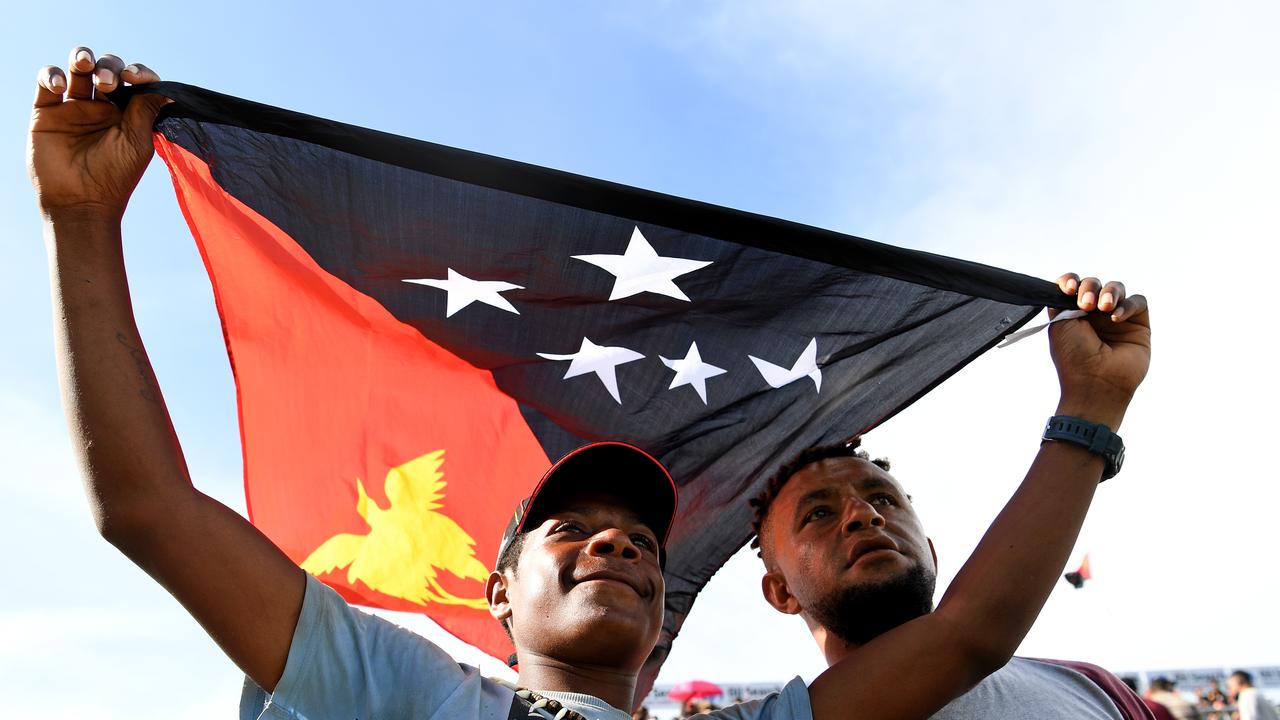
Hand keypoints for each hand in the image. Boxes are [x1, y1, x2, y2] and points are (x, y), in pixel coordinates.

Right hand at [27, 47, 168, 224]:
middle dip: (109, 66)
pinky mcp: (47, 111)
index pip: (134, 81)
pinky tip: (59, 84)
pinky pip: (46, 82)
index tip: (135, 77)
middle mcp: (102, 107)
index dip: (137, 72)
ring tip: (85, 64)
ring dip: (82, 58)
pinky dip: (50, 74)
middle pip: (106, 68)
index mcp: (128, 113)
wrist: (81, 201)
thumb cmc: (115, 176)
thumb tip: (167, 91)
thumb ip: (147, 111)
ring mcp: (74, 107)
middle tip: (109, 82)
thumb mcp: (138, 142)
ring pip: (77, 68)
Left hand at [1048, 273, 1150, 428]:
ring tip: (1103, 308)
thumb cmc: (1074, 358)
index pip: (1074, 286)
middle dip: (1090, 287)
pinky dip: (1128, 305)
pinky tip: (1116, 317)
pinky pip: (1138, 301)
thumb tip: (1065, 286)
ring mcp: (1117, 319)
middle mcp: (1095, 315)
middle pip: (1095, 284)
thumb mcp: (1060, 326)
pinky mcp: (1139, 325)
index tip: (1068, 288)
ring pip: (1117, 288)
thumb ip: (1061, 301)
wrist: (1095, 383)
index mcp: (1073, 314)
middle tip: (1086, 303)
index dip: (1071, 280)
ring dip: (1109, 292)